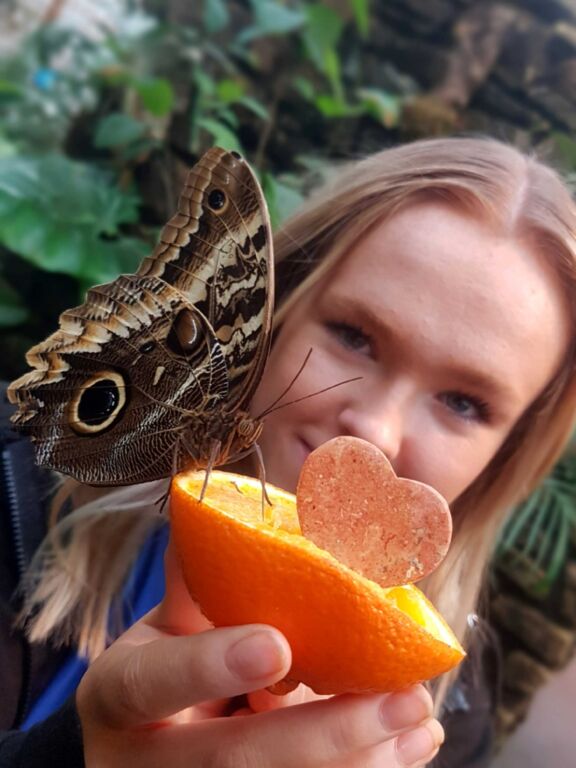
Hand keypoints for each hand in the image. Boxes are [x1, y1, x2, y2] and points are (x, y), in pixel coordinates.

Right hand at [76, 539, 443, 766]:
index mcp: (119, 699)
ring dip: (361, 761)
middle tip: (402, 698)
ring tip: (420, 717)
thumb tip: (237, 501)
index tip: (278, 645)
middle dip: (324, 732)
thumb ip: (199, 579)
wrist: (149, 748)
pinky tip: (414, 744)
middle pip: (230, 760)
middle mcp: (141, 762)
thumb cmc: (167, 671)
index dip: (207, 666)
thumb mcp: (169, 626)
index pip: (148, 684)